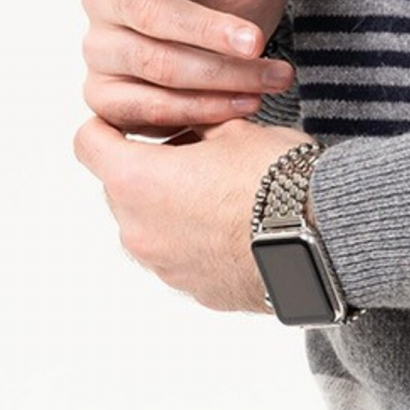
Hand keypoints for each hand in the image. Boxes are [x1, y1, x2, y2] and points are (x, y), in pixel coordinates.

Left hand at [72, 113, 310, 313]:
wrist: (321, 236)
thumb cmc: (276, 177)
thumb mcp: (235, 128)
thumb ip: (196, 122)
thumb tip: (188, 120)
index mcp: (137, 179)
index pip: (88, 144)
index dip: (107, 125)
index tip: (131, 121)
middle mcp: (137, 228)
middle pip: (120, 187)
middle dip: (149, 168)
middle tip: (195, 151)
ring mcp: (163, 265)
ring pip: (149, 225)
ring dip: (171, 207)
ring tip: (222, 192)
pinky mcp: (192, 289)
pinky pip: (180, 256)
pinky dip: (196, 240)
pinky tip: (237, 226)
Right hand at [81, 0, 294, 136]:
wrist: (227, 38)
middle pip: (144, 11)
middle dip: (206, 30)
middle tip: (257, 42)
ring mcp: (99, 48)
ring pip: (152, 65)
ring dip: (216, 76)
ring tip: (269, 78)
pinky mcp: (105, 95)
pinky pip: (144, 109)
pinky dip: (197, 111)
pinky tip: (241, 105)